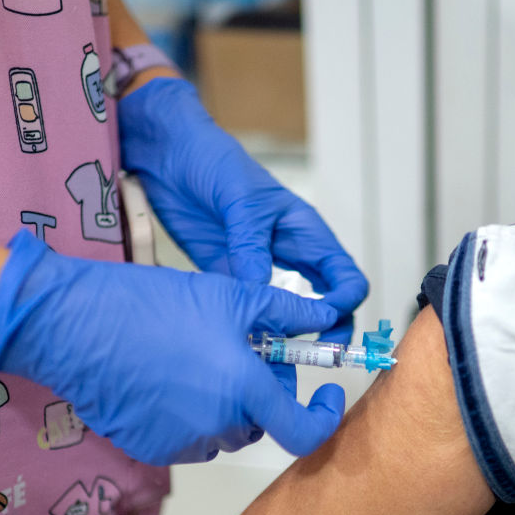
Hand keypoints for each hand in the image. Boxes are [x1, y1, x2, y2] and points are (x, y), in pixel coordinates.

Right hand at [0, 231, 345, 465]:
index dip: (323, 417)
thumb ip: (286, 312)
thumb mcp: (230, 295)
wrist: (73, 324)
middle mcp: (216, 426)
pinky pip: (188, 437)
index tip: (326, 395)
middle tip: (244, 350)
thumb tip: (327, 315)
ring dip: (226, 403)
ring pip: (224, 430)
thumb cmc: (150, 302)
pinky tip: (169, 375)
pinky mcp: (150, 448)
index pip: (304, 431)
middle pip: (261, 423)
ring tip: (199, 356)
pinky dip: (191, 413)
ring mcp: (180, 443)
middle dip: (263, 393)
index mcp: (242, 389)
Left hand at [118, 78, 367, 343]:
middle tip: (309, 358)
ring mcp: (258, 269)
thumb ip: (251, 247)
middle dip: (326, 332)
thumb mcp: (240, 201)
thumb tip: (259, 292)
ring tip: (271, 358)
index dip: (345, 304)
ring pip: (288, 313)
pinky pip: (247, 310)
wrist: (169, 156)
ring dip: (285, 337)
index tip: (327, 324)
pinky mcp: (227, 276)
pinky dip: (248, 329)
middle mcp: (289, 255)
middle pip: (326, 304)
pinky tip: (237, 344)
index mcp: (306, 234)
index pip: (346, 278)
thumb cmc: (214, 162)